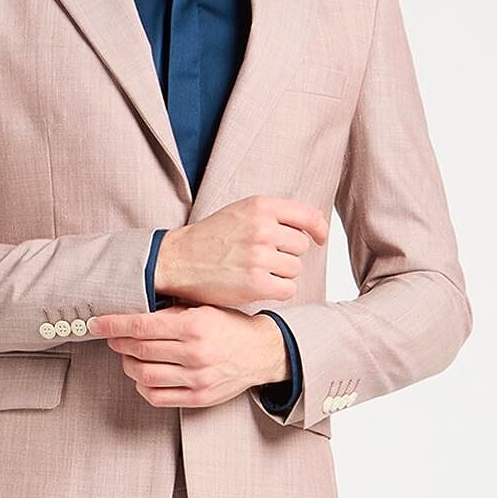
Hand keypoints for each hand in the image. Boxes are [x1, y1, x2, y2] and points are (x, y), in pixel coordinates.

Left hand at [84, 306, 289, 410]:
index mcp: (195, 326)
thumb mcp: (203, 308)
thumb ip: (170, 312)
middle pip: (139, 350)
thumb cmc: (230, 327)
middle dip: (118, 342)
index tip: (97, 324)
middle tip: (112, 337)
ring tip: (128, 355)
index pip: (142, 326)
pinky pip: (157, 396)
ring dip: (128, 364)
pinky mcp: (198, 397)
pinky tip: (142, 375)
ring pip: (143, 375)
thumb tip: (132, 314)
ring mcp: (197, 379)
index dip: (114, 325)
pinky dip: (142, 386)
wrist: (261, 352)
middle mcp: (195, 354)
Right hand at [154, 195, 329, 307]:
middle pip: (300, 247)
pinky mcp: (256, 283)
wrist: (177, 260)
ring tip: (256, 272)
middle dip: (287, 255)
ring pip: (294, 269)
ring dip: (280, 274)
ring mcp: (260, 257)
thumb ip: (272, 215)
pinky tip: (259, 286)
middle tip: (263, 260)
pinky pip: (287, 289)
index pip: (308, 216)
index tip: (320, 239)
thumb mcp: (240, 212)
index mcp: (261, 206)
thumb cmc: (209, 239)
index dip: (319, 229)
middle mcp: (263, 228)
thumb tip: (311, 226)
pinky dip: (277, 291)